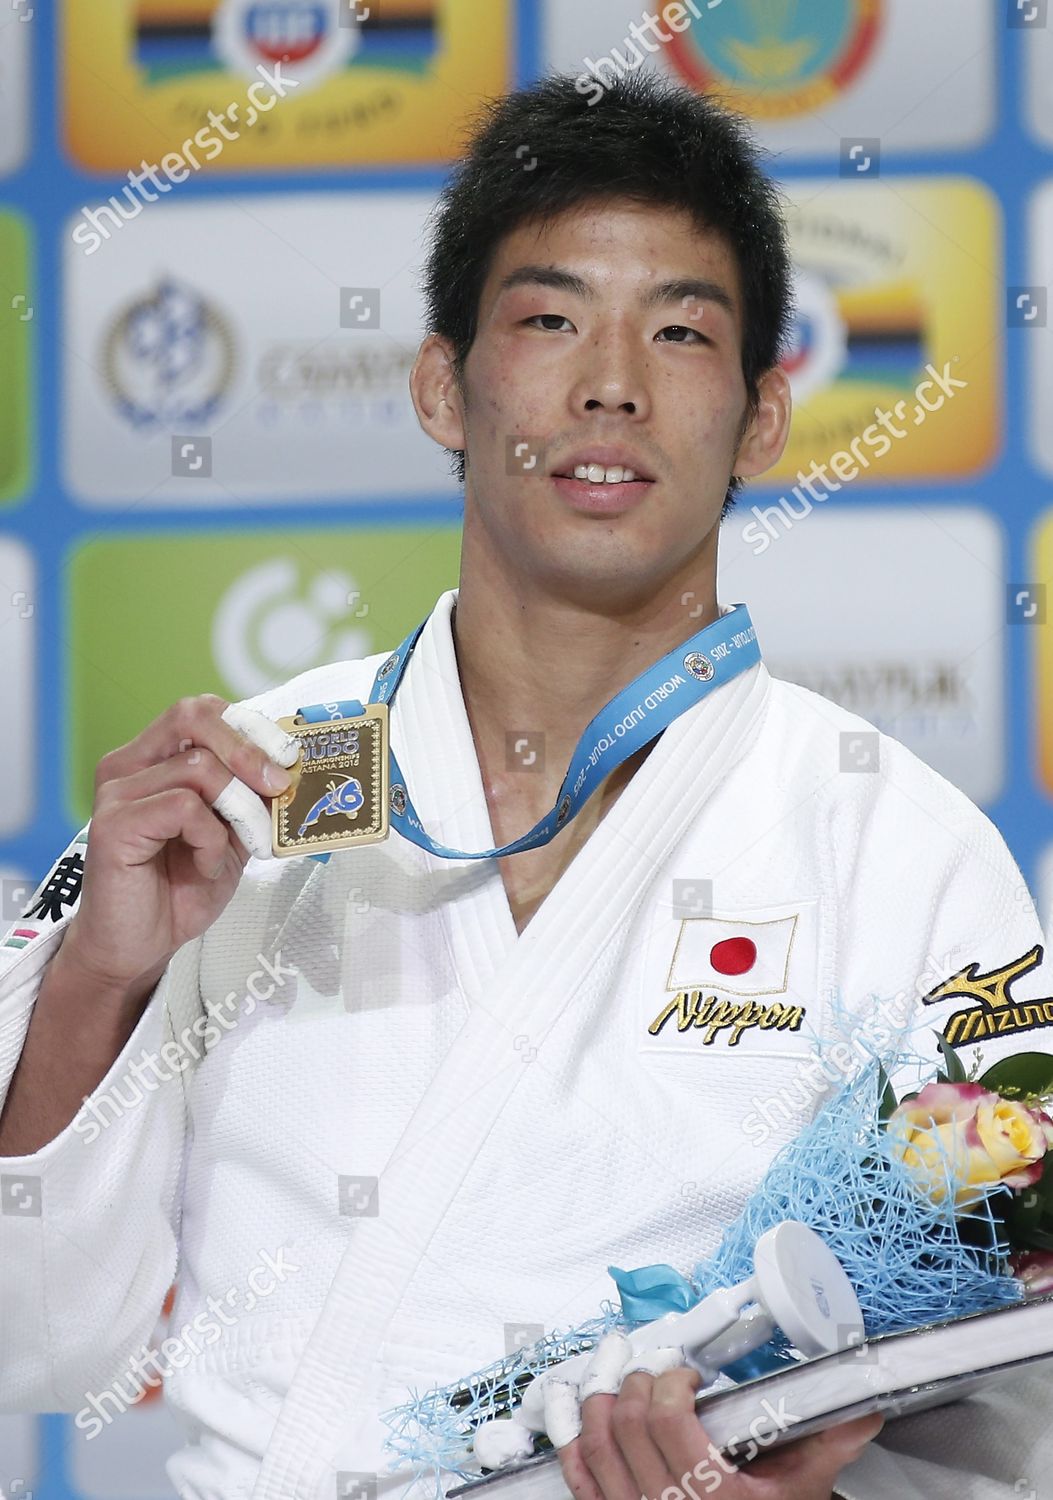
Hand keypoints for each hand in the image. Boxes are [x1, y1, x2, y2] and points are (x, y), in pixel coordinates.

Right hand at [60, 694, 298, 992]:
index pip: (201, 711)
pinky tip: (205, 866)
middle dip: (248, 748)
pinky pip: (184, 807)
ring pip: (198, 767)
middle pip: (193, 717)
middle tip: (279, 783)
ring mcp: (117, 792)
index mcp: (153, 759)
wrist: (138, 947)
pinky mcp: (114, 824)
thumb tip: (290, 766)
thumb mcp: (230, 834)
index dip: (249, 726)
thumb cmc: (179, 889)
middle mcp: (128, 765)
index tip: (286, 756)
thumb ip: (250, 797)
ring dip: (238, 808)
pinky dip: (210, 839)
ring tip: (238, 848)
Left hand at [552, 1336, 882, 1499]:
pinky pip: (577, 1478)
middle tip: (655, 1366)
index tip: (687, 1372)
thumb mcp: (803, 1491)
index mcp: (713, 1499)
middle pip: (626, 1424)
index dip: (669, 1382)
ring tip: (612, 1367)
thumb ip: (830, 1445)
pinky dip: (569, 1437)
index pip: (667, 1421)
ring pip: (593, 1444)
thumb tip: (862, 1407)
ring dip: (596, 1396)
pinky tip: (571, 1404)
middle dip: (636, 1380)